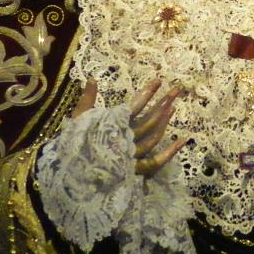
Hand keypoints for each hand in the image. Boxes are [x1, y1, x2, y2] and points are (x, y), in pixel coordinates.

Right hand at [71, 79, 187, 176]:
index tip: (158, 81)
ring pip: (153, 138)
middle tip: (176, 90)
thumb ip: (88, 99)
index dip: (147, 93)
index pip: (134, 106)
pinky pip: (156, 161)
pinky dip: (170, 152)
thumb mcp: (78, 119)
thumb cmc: (73, 144)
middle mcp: (125, 139)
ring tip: (174, 107)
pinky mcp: (134, 170)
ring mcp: (131, 155)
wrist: (70, 176)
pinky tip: (183, 140)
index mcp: (112, 126)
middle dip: (163, 104)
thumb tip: (91, 78)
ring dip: (165, 122)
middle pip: (149, 121)